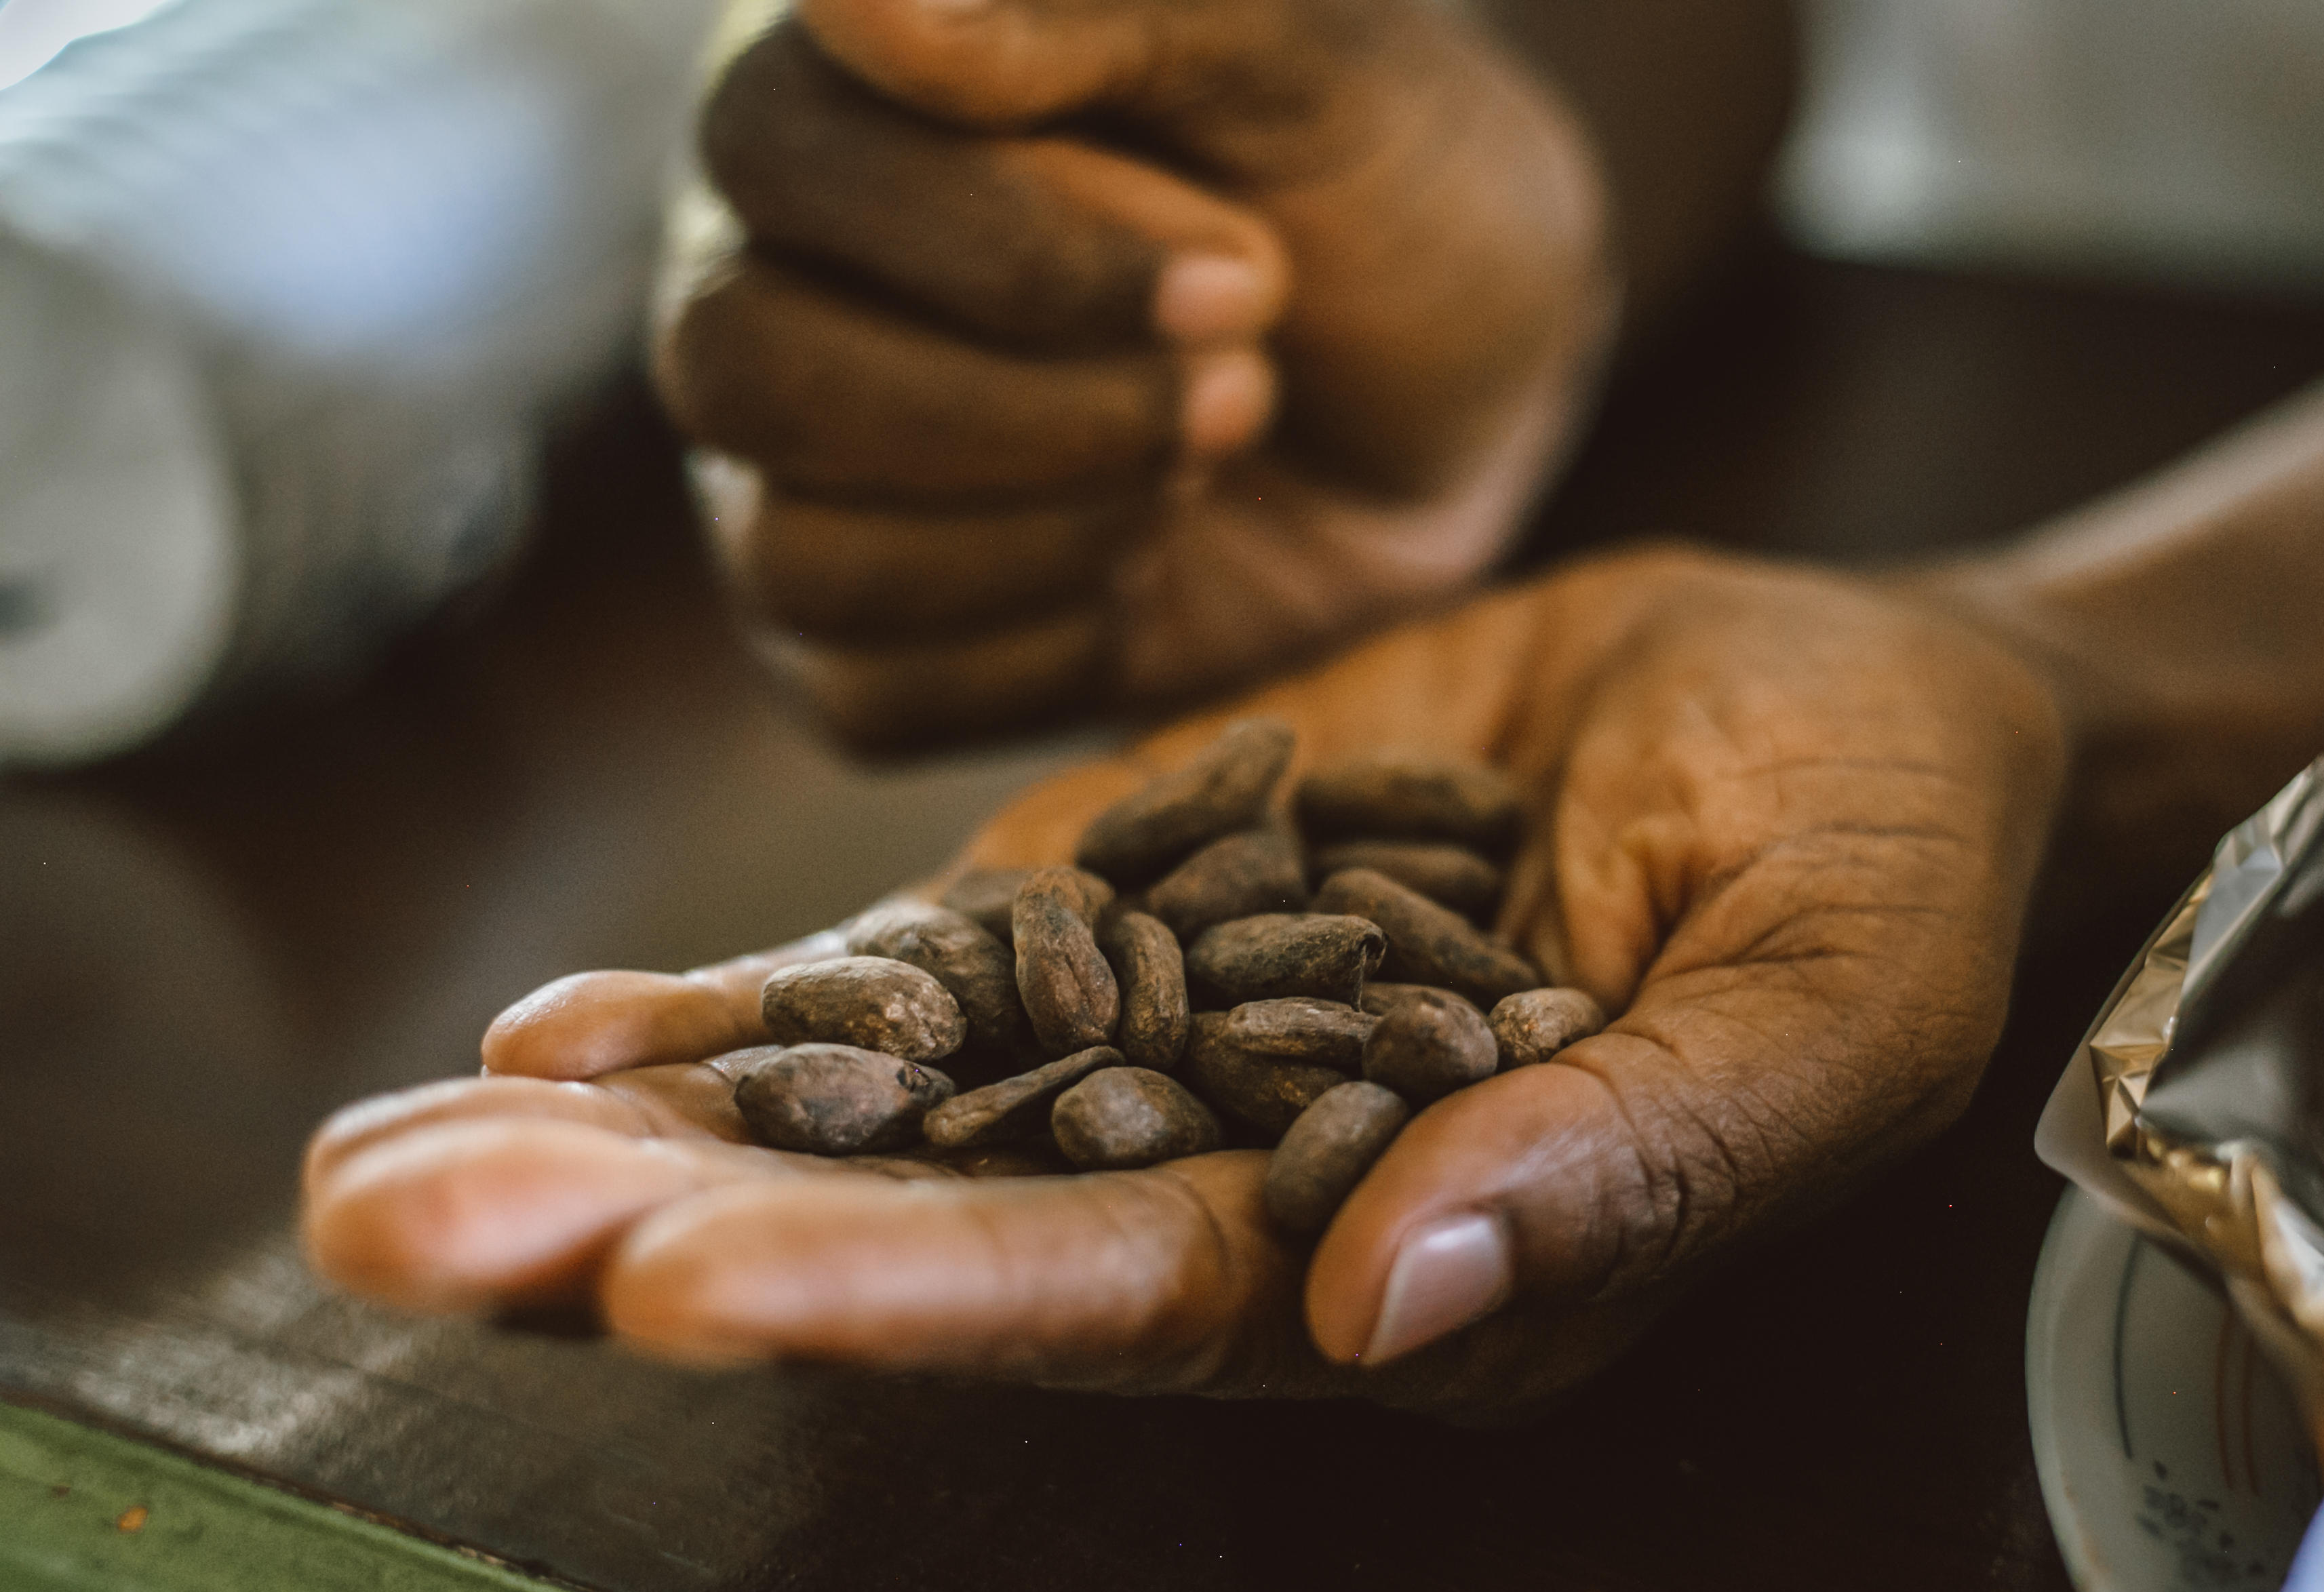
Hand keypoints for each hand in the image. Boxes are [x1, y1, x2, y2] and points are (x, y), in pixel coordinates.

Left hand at [302, 548, 2067, 1416]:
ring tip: (387, 1156)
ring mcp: (1178, 1045)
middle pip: (938, 1234)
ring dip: (640, 1135)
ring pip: (885, 1118)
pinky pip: (917, 983)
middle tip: (400, 1228)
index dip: (909, 1296)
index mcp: (1428, 1263)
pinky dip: (742, 1014)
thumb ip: (1631, 1160)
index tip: (670, 1280)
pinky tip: (560, 1029)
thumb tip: (1397, 1292)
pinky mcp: (1134, 914)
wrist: (1824, 691)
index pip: (1137, 1299)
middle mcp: (1262, 1185)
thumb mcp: (1823, 998)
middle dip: (669, 1235)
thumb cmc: (1876, 852)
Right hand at [657, 0, 1613, 747]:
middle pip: (741, 369)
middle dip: (1025, 414)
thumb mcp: (1304, 62)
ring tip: (1210, 459)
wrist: (1479, 402)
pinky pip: (870, 689)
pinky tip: (1155, 567)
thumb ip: (1090, 8)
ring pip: (794, 551)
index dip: (1004, 246)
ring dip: (1045, 530)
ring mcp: (795, 469)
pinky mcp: (866, 641)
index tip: (1250, 280)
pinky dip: (1050, 647)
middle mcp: (769, 271)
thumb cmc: (1385, 189)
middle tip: (1242, 391)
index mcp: (844, 90)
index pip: (776, 152)